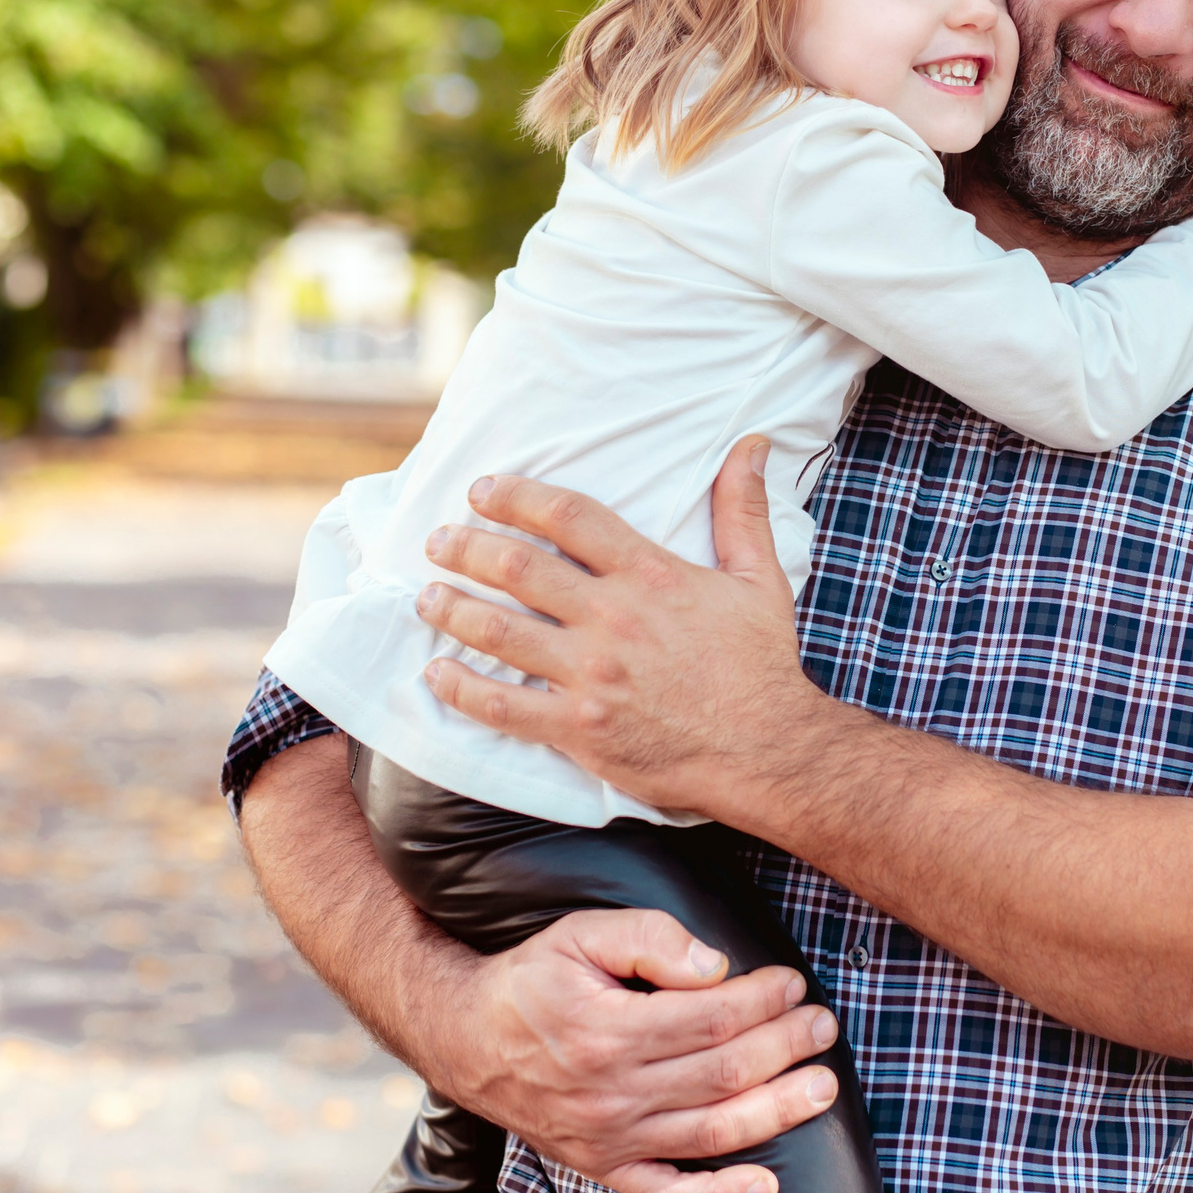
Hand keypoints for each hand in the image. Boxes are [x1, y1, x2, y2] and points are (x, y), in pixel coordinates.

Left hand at [413, 438, 834, 816]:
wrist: (766, 749)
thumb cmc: (760, 664)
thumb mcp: (760, 578)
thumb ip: (744, 509)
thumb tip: (752, 444)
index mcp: (650, 575)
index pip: (569, 517)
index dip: (517, 496)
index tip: (482, 490)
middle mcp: (612, 619)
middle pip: (516, 567)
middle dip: (466, 547)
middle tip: (438, 541)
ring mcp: (590, 676)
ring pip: (497, 631)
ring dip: (450, 608)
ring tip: (426, 596)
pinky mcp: (578, 729)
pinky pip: (503, 707)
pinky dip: (461, 690)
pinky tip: (436, 675)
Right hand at [445, 906, 841, 1192]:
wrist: (466, 1040)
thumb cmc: (531, 981)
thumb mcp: (580, 934)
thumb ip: (649, 938)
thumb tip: (714, 965)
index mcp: (609, 1031)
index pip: (712, 1018)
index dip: (763, 1000)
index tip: (791, 983)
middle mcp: (613, 1092)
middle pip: (724, 1072)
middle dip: (785, 1047)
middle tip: (821, 1025)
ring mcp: (611, 1138)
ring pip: (714, 1130)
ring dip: (777, 1110)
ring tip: (821, 1087)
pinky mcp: (606, 1167)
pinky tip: (765, 1184)